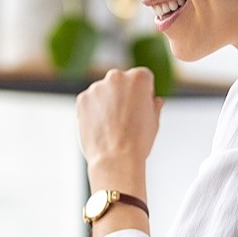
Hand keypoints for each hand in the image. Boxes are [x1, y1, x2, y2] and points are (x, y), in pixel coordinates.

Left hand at [76, 67, 163, 182]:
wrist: (116, 159)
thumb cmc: (139, 141)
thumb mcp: (154, 121)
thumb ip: (153, 106)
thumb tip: (155, 101)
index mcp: (139, 78)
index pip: (143, 78)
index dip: (144, 95)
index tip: (141, 110)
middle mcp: (116, 76)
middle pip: (121, 82)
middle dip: (123, 95)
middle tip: (126, 118)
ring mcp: (97, 87)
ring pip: (103, 92)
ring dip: (107, 103)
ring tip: (112, 126)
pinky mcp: (82, 99)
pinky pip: (89, 102)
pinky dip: (93, 111)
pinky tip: (100, 127)